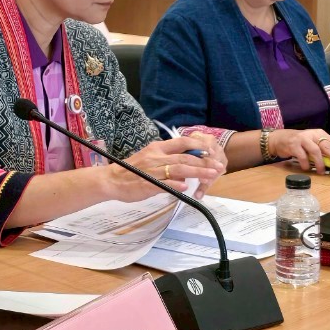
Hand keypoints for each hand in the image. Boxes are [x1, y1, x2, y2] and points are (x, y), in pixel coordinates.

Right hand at [108, 135, 223, 201]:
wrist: (111, 180)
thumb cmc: (130, 170)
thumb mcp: (149, 158)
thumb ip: (166, 161)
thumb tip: (184, 169)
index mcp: (157, 148)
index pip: (181, 142)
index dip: (198, 145)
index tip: (211, 151)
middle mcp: (156, 157)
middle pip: (185, 157)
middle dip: (204, 162)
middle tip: (218, 167)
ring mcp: (152, 171)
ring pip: (179, 169)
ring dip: (197, 172)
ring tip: (211, 176)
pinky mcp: (147, 184)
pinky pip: (164, 184)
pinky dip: (176, 184)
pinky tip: (186, 187)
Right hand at [270, 129, 329, 173]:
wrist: (279, 139)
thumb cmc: (300, 144)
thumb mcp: (314, 145)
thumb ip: (324, 153)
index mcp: (321, 134)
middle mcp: (314, 134)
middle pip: (328, 147)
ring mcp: (303, 138)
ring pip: (315, 151)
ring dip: (320, 163)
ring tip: (322, 172)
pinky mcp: (293, 144)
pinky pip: (302, 155)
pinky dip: (305, 163)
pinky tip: (306, 168)